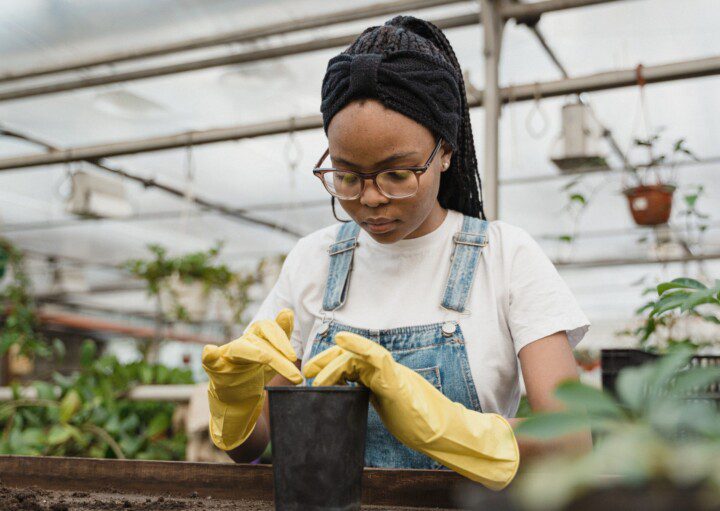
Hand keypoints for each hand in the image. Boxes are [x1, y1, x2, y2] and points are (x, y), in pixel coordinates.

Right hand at [202, 308, 301, 449]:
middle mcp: (241, 342)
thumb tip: (287, 311)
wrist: (236, 397)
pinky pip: (209, 359)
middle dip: (278, 357)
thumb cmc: (255, 372)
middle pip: (259, 342)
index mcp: (255, 338)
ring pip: (241, 349)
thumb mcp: (273, 355)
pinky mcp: (214, 368)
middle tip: (295, 376)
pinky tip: (209, 351)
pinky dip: (209, 354)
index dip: (281, 338)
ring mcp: (226, 355)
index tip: (293, 357)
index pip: (268, 328)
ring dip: (259, 356)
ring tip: (269, 362)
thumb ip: (281, 334)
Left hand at [303, 331, 518, 490]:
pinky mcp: (397, 382)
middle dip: (326, 360)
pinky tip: (343, 341)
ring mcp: (391, 374)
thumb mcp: (385, 406)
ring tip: (316, 375)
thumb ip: (370, 396)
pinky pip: (378, 357)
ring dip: (334, 362)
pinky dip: (360, 346)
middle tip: (307, 371)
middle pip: (351, 356)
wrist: (440, 433)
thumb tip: (347, 397)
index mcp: (380, 377)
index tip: (312, 373)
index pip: (352, 363)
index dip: (331, 364)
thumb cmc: (416, 423)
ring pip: (358, 356)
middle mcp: (385, 370)